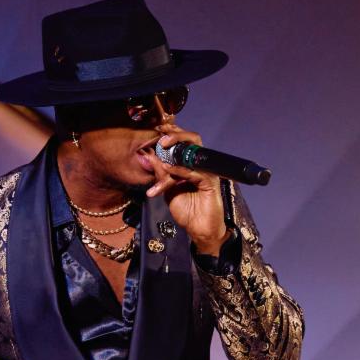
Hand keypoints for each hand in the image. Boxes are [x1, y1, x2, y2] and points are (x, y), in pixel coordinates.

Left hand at [147, 122, 229, 254]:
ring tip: (161, 147)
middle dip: (176, 134)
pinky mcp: (210, 183)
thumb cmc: (186, 211)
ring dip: (176, 149)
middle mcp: (200, 166)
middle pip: (193, 140)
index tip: (157, 129)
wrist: (198, 230)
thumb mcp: (168, 190)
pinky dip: (180, 169)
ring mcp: (206, 173)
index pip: (183, 143)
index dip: (172, 133)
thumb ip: (160, 174)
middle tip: (161, 136)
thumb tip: (148, 156)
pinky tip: (169, 168)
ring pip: (193, 153)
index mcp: (190, 165)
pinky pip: (195, 172)